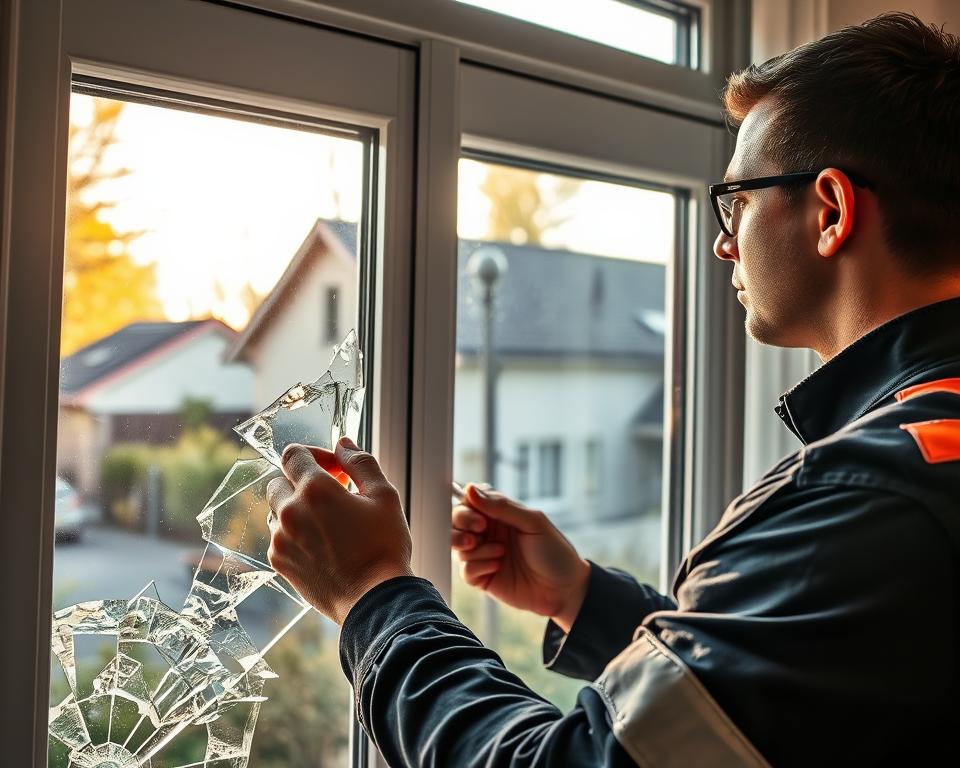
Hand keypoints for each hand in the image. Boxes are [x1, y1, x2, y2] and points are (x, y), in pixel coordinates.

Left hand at [266, 438, 412, 624]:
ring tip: (329, 524)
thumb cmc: (383, 547)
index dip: (315, 455)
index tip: (336, 469)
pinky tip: (323, 546)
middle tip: (334, 495)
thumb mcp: (384, 496)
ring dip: (297, 509)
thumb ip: (361, 463)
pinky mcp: (280, 562)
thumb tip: (343, 444)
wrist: (375, 600)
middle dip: (302, 482)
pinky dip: (295, 534)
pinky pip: (279, 537)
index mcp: (315, 489)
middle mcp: (290, 511)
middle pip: (279, 480)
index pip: (293, 454)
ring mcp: (281, 539)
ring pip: (277, 510)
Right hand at [452, 485, 589, 632]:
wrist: (565, 590)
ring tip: (500, 552)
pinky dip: (479, 567)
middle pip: (455, 521)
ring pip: (457, 545)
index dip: (467, 507)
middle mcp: (488, 532)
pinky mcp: (482, 578)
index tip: (481, 517)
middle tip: (480, 531)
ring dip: (476, 548)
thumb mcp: (533, 522)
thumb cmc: (554, 552)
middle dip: (462, 525)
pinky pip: (465, 570)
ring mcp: (484, 554)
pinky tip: (498, 567)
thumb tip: (471, 490)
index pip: (469, 501)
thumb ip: (502, 507)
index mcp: (500, 514)